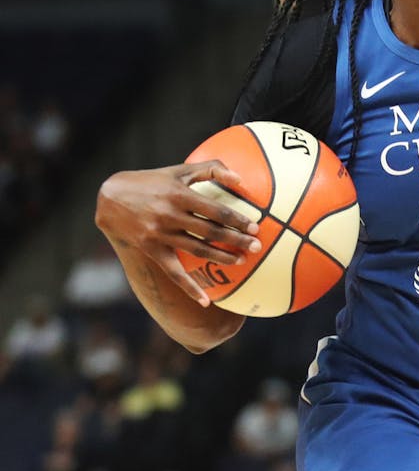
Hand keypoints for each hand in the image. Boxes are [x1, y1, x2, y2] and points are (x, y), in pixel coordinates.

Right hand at [95, 161, 262, 306]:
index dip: (237, 220)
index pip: (215, 210)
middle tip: (256, 246)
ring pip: (197, 250)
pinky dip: (190, 288)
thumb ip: (210, 169)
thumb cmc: (151, 181)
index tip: (255, 227)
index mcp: (179, 195)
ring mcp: (159, 235)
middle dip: (236, 240)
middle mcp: (169, 215)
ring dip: (221, 258)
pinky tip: (206, 301)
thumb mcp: (178, 170)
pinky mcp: (151, 250)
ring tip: (241, 261)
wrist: (110, 198)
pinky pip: (174, 273)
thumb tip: (240, 178)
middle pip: (210, 232)